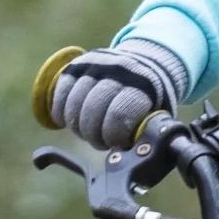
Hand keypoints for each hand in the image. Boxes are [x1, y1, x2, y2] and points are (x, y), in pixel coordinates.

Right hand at [49, 39, 188, 149]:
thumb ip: (146, 132)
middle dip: (92, 134)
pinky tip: (69, 121)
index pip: (118, 115)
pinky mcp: (78, 64)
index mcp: (143, 86)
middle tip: (100, 142)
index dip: (112, 136)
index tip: (116, 144)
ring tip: (87, 132)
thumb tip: (134, 156)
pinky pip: (61, 92)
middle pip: (92, 110)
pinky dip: (61, 111)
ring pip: (74, 103)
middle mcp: (118, 71)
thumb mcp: (158, 113)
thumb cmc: (150, 99)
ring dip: (76, 126)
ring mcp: (96, 65)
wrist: (146, 62)